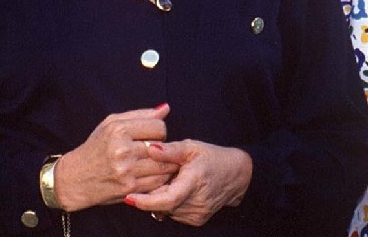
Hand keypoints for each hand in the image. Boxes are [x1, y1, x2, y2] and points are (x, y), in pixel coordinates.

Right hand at [54, 105, 179, 210]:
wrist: (74, 179)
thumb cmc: (95, 148)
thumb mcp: (111, 124)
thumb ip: (140, 115)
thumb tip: (166, 108)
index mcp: (119, 130)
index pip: (158, 127)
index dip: (158, 131)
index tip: (151, 136)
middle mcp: (123, 150)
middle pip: (163, 146)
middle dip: (163, 149)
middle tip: (155, 151)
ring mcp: (127, 170)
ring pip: (163, 165)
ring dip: (165, 164)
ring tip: (157, 162)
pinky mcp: (129, 187)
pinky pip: (157, 181)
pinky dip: (159, 178)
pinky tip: (151, 174)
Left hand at [125, 141, 252, 225]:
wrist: (237, 175)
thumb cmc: (213, 158)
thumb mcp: (192, 148)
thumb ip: (170, 150)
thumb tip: (150, 148)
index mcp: (194, 183)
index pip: (166, 199)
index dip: (146, 201)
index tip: (129, 198)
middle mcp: (196, 202)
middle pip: (162, 204)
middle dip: (153, 193)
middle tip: (156, 177)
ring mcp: (197, 214)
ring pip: (166, 210)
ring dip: (162, 197)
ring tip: (172, 181)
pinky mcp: (197, 220)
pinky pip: (174, 213)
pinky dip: (170, 203)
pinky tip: (177, 189)